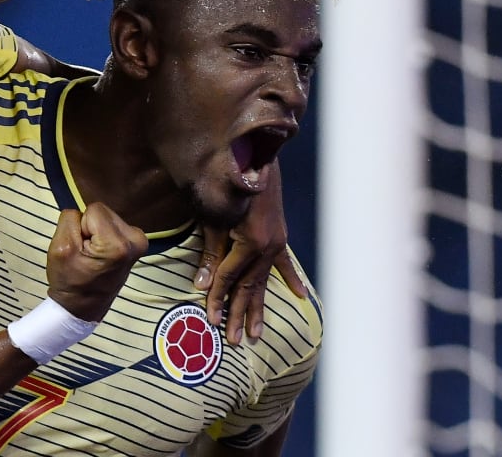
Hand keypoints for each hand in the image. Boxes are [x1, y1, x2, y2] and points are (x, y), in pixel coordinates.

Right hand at [45, 202, 147, 321]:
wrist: (83, 307)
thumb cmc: (70, 280)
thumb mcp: (59, 247)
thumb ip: (70, 219)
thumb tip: (83, 212)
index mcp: (117, 244)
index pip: (93, 209)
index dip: (80, 226)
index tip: (80, 248)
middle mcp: (135, 240)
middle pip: (103, 211)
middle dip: (90, 227)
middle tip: (85, 252)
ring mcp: (140, 242)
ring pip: (108, 217)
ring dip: (97, 231)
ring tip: (93, 254)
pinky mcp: (138, 244)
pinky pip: (114, 225)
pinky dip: (105, 235)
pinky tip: (103, 254)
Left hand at [193, 169, 306, 344]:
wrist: (256, 160)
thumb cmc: (229, 187)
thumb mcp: (214, 220)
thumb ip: (211, 254)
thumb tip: (202, 285)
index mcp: (249, 244)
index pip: (228, 278)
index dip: (217, 299)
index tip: (210, 320)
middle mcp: (266, 248)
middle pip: (249, 288)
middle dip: (240, 314)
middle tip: (235, 341)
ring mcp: (276, 244)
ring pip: (264, 282)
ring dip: (259, 307)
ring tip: (256, 333)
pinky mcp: (279, 237)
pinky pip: (284, 264)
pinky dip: (290, 280)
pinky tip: (300, 297)